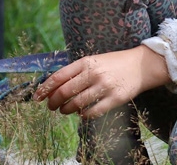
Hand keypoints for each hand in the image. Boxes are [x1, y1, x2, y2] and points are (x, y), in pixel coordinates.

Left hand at [32, 45, 170, 119]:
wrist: (140, 66)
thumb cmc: (113, 63)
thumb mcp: (93, 60)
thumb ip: (76, 71)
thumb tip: (55, 85)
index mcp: (85, 62)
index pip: (59, 76)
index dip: (45, 88)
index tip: (37, 97)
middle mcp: (93, 73)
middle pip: (65, 92)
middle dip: (54, 102)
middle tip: (51, 107)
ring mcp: (104, 86)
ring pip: (77, 103)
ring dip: (67, 110)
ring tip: (65, 110)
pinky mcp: (115, 98)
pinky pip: (93, 112)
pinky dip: (83, 115)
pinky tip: (81, 114)